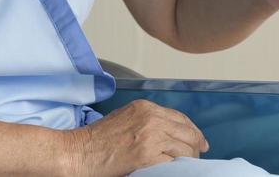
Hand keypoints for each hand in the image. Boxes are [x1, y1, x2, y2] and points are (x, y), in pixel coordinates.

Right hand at [61, 99, 208, 175]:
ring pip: (185, 148)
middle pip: (187, 131)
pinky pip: (174, 163)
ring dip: (189, 159)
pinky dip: (177, 168)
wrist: (79, 152)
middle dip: (195, 145)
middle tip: (198, 154)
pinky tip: (174, 170)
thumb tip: (168, 132)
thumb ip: (147, 121)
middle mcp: (151, 118)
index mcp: (145, 107)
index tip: (198, 140)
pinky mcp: (147, 156)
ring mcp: (151, 136)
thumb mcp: (124, 118)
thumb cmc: (96, 140)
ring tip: (187, 166)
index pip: (179, 117)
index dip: (192, 130)